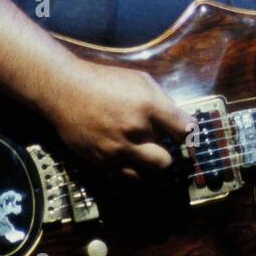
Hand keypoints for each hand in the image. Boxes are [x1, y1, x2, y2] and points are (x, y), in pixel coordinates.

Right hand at [42, 57, 193, 178]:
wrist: (66, 91)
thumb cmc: (105, 81)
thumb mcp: (140, 80)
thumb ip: (162, 101)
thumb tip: (179, 120)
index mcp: (148, 106)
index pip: (184, 131)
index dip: (189, 135)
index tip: (185, 135)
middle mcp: (135, 131)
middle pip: (167, 160)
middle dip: (168, 154)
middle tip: (162, 145)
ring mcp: (117, 150)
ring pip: (149, 172)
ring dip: (151, 164)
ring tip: (146, 152)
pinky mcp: (102, 161)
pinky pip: (129, 176)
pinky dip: (134, 169)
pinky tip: (131, 156)